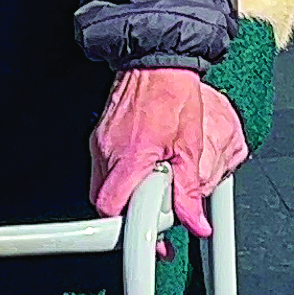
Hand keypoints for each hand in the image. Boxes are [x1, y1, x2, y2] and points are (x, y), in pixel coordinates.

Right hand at [89, 66, 249, 239]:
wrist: (157, 59)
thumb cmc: (173, 92)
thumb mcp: (190, 145)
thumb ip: (189, 189)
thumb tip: (194, 219)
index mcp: (131, 156)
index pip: (112, 207)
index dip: (128, 227)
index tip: (148, 235)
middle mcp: (109, 151)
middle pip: (104, 202)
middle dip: (127, 215)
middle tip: (154, 216)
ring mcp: (100, 142)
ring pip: (102, 186)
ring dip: (125, 194)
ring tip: (152, 186)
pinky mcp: (99, 136)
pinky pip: (103, 167)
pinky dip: (122, 175)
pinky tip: (142, 167)